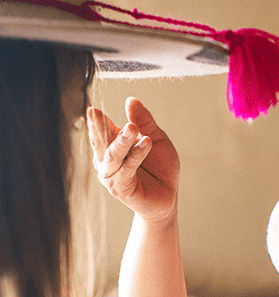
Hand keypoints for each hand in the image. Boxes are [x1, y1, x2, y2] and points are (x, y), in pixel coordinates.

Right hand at [87, 98, 179, 223]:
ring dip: (122, 141)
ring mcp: (111, 174)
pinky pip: (126, 169)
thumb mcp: (156, 138)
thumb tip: (131, 100)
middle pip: (101, 141)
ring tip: (132, 128)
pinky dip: (136, 155)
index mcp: (112, 144)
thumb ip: (144, 121)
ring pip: (113, 155)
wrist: (168, 196)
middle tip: (97, 112)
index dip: (96, 120)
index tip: (93, 109)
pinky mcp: (119, 187)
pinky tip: (146, 143)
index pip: (101, 129)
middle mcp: (107, 159)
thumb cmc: (160, 168)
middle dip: (101, 127)